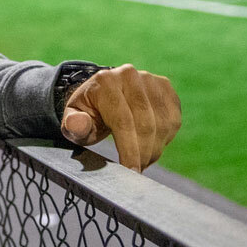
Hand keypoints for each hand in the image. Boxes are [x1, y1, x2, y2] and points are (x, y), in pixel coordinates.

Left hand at [59, 64, 181, 170]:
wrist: (103, 92)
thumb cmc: (89, 111)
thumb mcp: (74, 118)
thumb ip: (73, 124)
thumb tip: (78, 125)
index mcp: (106, 81)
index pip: (123, 121)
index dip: (130, 149)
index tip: (132, 171)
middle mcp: (130, 75)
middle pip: (146, 124)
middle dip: (143, 154)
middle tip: (137, 171)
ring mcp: (150, 79)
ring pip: (162, 125)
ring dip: (154, 149)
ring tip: (141, 159)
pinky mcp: (165, 87)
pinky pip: (172, 121)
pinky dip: (164, 139)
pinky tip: (150, 145)